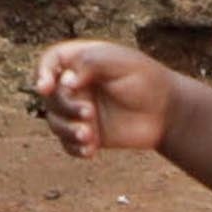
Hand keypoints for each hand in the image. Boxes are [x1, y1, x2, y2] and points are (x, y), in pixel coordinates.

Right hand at [34, 39, 183, 161]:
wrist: (168, 111)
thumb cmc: (145, 79)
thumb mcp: (119, 62)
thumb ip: (90, 64)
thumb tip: (64, 82)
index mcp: (79, 61)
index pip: (49, 63)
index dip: (43, 74)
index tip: (47, 87)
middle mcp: (74, 86)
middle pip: (50, 97)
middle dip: (66, 107)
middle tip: (89, 113)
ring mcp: (79, 111)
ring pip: (55, 122)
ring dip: (68, 130)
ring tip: (89, 136)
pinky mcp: (87, 134)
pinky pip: (68, 144)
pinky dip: (75, 148)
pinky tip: (91, 150)